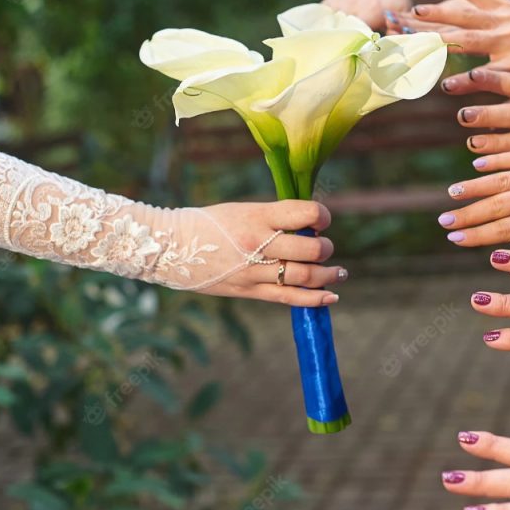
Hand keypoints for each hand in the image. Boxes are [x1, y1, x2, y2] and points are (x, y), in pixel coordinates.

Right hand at [198, 200, 346, 306]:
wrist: (170, 247)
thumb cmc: (209, 224)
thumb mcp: (242, 210)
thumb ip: (274, 218)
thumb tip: (309, 226)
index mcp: (257, 216)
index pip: (305, 213)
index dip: (322, 216)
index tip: (322, 219)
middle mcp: (258, 243)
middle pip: (310, 250)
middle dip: (326, 248)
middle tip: (324, 247)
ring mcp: (254, 270)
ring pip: (305, 276)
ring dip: (329, 274)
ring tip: (340, 272)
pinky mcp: (249, 291)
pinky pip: (289, 297)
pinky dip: (315, 299)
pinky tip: (331, 296)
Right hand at [390, 0, 509, 79]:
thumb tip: (490, 134)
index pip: (486, 75)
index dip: (466, 82)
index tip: (444, 87)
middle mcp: (508, 40)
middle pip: (466, 42)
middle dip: (436, 42)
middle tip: (411, 45)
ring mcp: (504, 20)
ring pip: (466, 17)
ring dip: (438, 14)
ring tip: (412, 13)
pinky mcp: (504, 4)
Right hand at [439, 148, 509, 246]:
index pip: (504, 230)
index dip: (476, 236)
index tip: (454, 239)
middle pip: (496, 207)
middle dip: (467, 216)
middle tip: (443, 222)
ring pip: (501, 180)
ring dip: (473, 188)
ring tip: (452, 194)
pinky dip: (495, 160)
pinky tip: (477, 165)